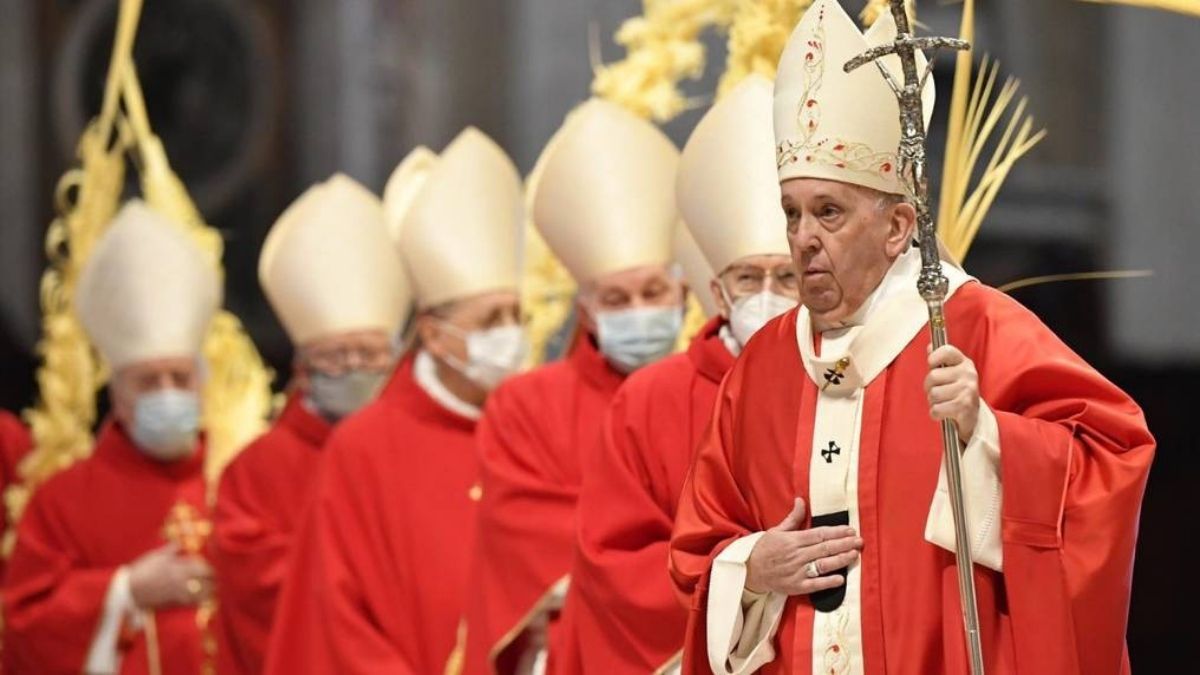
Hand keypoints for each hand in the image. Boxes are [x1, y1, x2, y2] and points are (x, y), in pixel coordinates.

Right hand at [128, 543, 213, 609]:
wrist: (128, 590)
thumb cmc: (142, 571)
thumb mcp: (156, 556)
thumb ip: (171, 549)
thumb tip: (181, 543)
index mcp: (177, 566)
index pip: (201, 568)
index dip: (209, 571)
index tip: (213, 572)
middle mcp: (180, 579)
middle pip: (203, 581)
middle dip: (212, 582)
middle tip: (216, 582)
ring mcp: (177, 592)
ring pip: (199, 593)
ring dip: (208, 593)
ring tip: (213, 593)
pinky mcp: (172, 602)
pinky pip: (189, 603)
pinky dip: (197, 602)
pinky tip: (202, 602)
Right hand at [745, 498, 861, 595]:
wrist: (749, 571)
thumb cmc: (764, 549)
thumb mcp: (776, 530)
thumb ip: (793, 518)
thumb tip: (801, 500)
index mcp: (792, 540)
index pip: (819, 534)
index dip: (836, 532)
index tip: (851, 530)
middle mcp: (796, 555)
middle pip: (825, 548)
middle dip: (844, 544)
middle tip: (860, 541)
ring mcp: (797, 571)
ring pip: (823, 565)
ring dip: (840, 560)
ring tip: (854, 555)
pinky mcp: (796, 586)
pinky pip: (815, 584)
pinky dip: (828, 582)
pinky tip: (841, 579)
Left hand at [925, 345, 980, 442]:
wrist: (972, 417)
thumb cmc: (957, 393)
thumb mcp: (951, 374)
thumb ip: (940, 361)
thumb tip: (930, 346)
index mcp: (964, 363)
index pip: (946, 351)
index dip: (934, 357)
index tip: (932, 365)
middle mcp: (968, 374)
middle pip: (933, 376)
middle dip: (929, 387)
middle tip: (939, 393)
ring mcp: (968, 390)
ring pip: (933, 394)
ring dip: (933, 402)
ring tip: (943, 403)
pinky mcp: (964, 406)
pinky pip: (936, 409)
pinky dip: (935, 413)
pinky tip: (944, 413)